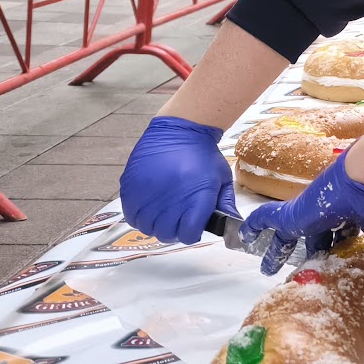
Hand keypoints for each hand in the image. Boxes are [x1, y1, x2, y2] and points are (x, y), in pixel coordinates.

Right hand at [120, 116, 237, 244]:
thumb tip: (232, 225)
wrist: (181, 129)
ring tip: (162, 212)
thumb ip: (225, 204)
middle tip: (176, 219)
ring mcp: (149, 194)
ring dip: (155, 224)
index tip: (192, 225)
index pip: (188, 234)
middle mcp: (171, 199)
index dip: (191, 233)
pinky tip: (148, 207)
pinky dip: (138, 216)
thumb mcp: (222, 178)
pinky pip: (131, 215)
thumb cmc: (203, 156)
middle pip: (166, 233)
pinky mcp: (132, 187)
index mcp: (197, 198)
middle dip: (173, 230)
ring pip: (147, 227)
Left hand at [239, 150, 363, 275]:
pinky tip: (244, 235)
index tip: (325, 259)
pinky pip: (267, 219)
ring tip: (262, 265)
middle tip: (287, 266)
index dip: (328, 249)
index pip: (335, 237)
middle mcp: (326, 214)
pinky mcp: (294, 212)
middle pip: (309, 237)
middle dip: (298, 252)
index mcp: (349, 217)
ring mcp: (309, 212)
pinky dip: (256, 226)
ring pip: (285, 233)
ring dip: (273, 248)